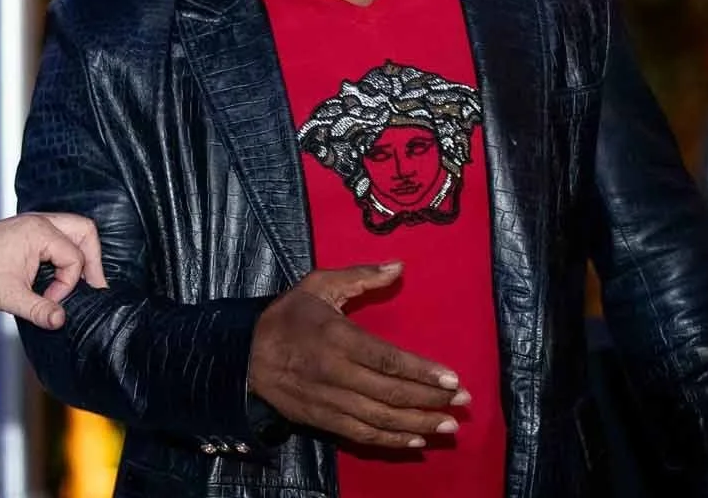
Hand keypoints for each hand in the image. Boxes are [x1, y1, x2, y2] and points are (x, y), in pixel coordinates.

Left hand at [0, 213, 108, 329]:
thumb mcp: (9, 296)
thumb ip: (38, 310)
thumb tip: (61, 321)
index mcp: (39, 231)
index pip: (74, 257)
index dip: (67, 284)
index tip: (50, 302)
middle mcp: (40, 221)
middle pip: (85, 231)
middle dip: (93, 259)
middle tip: (93, 285)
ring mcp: (34, 222)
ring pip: (74, 230)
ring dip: (81, 254)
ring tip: (80, 281)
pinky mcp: (28, 229)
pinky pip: (60, 234)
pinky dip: (67, 252)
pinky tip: (61, 273)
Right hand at [247, 263, 470, 448]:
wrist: (244, 355)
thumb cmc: (287, 317)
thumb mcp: (318, 285)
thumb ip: (359, 276)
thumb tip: (399, 267)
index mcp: (337, 338)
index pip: (387, 359)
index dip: (422, 372)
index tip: (452, 378)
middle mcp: (336, 373)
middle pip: (391, 392)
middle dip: (431, 400)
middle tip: (463, 402)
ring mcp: (330, 400)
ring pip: (381, 418)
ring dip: (418, 424)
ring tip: (448, 426)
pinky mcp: (324, 419)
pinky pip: (363, 434)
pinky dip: (391, 441)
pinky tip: (416, 441)